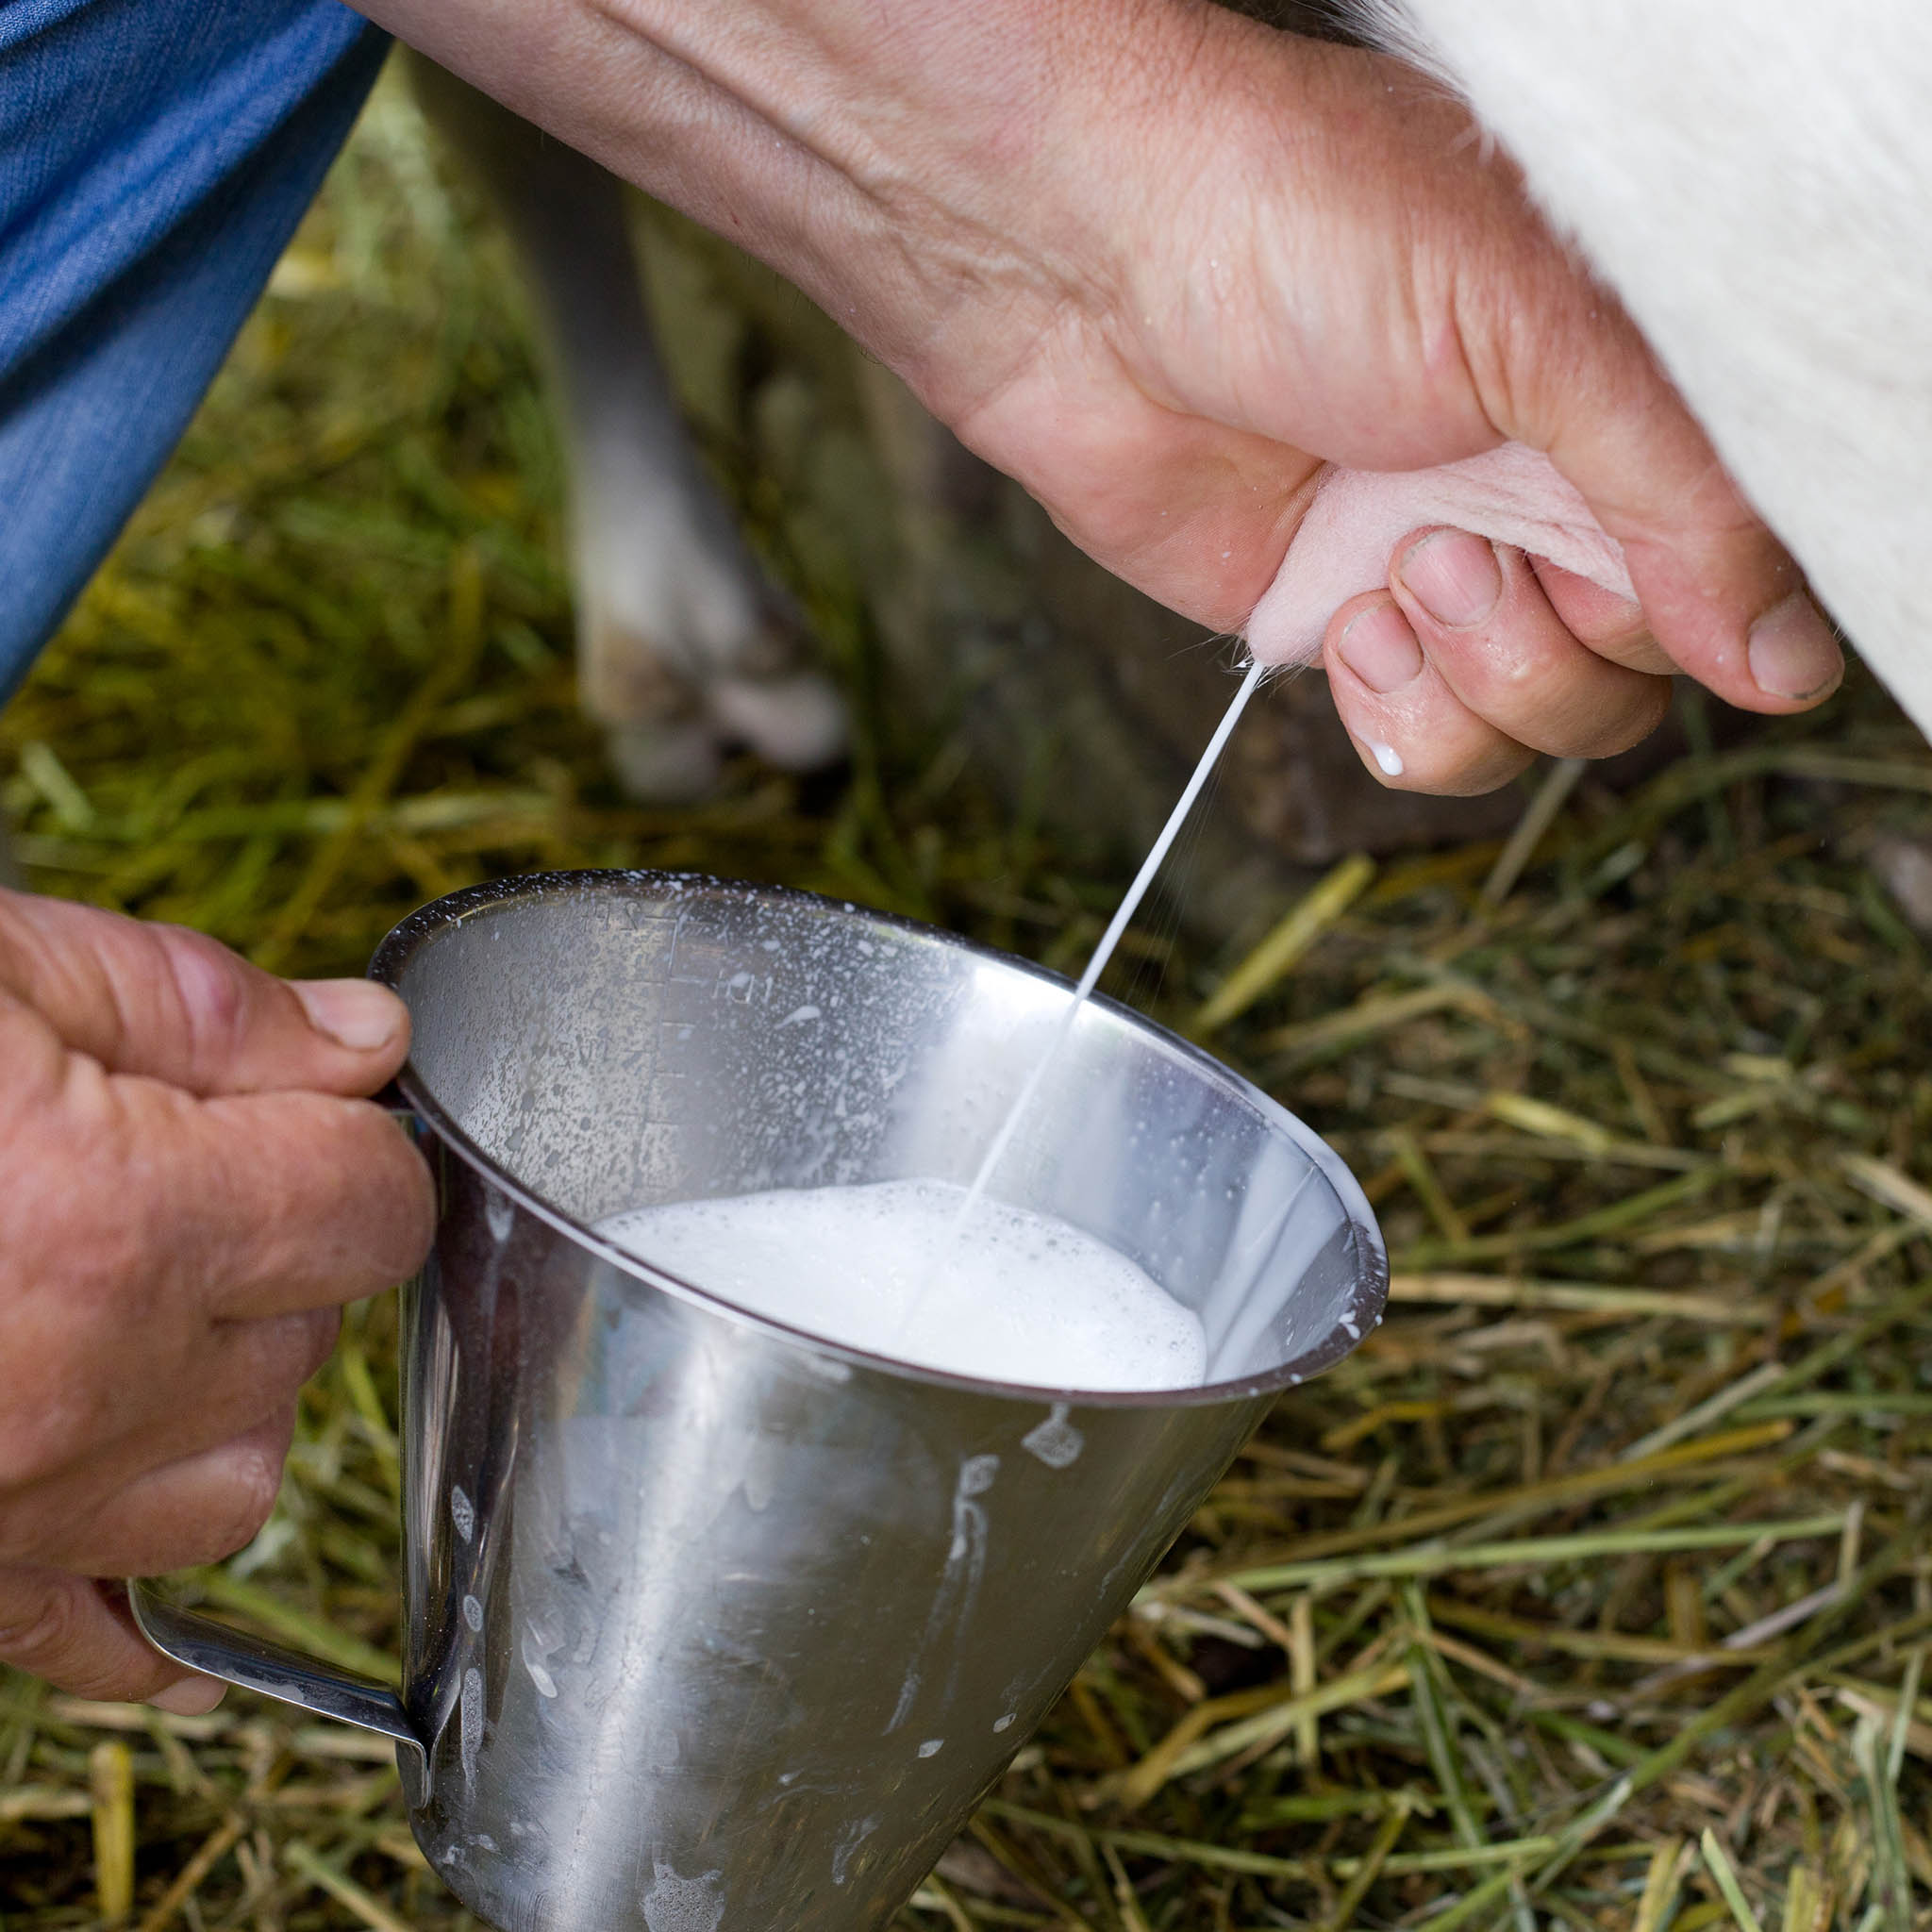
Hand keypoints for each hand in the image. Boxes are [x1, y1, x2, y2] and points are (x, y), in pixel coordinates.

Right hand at [0, 892, 432, 1709]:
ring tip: (132, 1314)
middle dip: (278, 1248)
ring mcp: (2, 1504)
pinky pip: (90, 1640)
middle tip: (186, 1176)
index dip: (355, 1141)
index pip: (374, 1205)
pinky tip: (180, 1619)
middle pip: (309, 1335)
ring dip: (221, 1399)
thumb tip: (362, 1042)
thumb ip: (195, 1006)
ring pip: (233, 1485)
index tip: (306, 1109)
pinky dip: (141, 1616)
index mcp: (120, 1222)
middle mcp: (80, 1389)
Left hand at [358, 0, 1840, 793]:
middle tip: (1474, 551)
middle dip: (1559, 639)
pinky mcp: (1305, 605)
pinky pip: (1407, 736)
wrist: (1026, 211)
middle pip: (1617, 672)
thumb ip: (1646, 476)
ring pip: (1513, 724)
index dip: (1697, 611)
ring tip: (1392, 571)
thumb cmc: (1251, 198)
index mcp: (1586, 392)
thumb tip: (1774, 638)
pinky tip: (1354, 624)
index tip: (1653, 593)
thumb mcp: (1494, 316)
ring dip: (1472, 686)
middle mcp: (1512, 476)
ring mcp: (1409, 549)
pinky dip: (1404, 718)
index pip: (1724, 573)